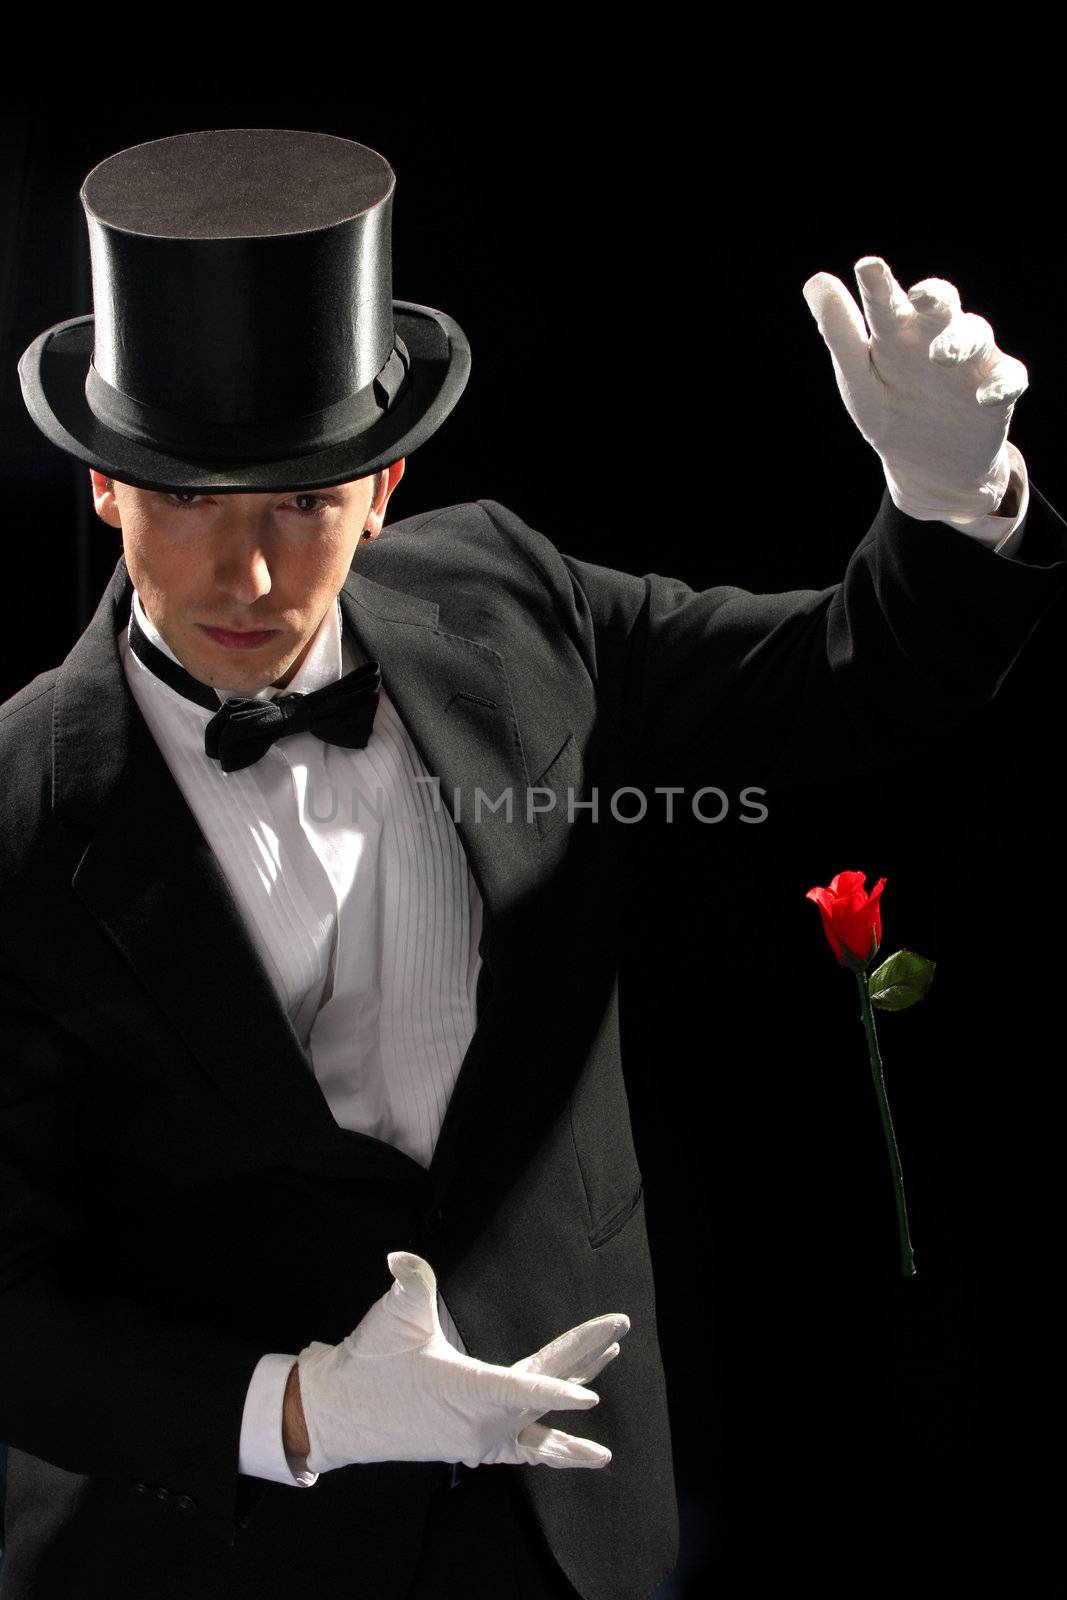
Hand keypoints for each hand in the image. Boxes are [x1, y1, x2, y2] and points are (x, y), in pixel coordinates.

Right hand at [296, 1250, 629, 1473]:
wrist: (338, 1413)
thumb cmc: (367, 1363)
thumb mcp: (391, 1317)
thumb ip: (409, 1282)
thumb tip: (404, 1260)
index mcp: (464, 1391)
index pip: (521, 1390)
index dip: (557, 1390)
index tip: (592, 1394)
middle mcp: (479, 1423)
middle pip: (544, 1389)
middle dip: (585, 1356)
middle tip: (619, 1327)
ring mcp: (479, 1439)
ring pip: (541, 1416)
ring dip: (576, 1390)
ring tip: (611, 1363)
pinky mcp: (474, 1447)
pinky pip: (527, 1452)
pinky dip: (559, 1452)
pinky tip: (591, 1456)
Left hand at [802, 256, 1027, 523]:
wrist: (928, 463)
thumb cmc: (890, 409)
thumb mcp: (859, 379)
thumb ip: (840, 334)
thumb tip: (816, 280)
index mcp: (899, 331)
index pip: (888, 301)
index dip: (879, 284)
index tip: (866, 267)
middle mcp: (937, 336)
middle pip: (942, 304)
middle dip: (936, 297)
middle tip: (922, 298)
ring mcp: (972, 361)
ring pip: (976, 335)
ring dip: (963, 341)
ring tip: (943, 355)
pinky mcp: (998, 390)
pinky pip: (1009, 379)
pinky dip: (1002, 384)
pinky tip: (988, 397)